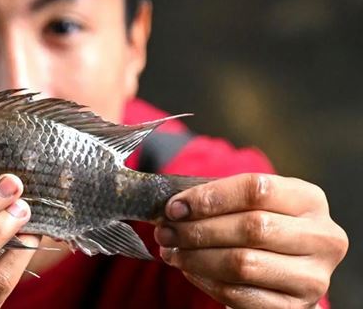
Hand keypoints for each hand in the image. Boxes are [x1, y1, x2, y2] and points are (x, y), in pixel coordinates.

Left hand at [154, 174, 347, 308]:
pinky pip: (238, 293)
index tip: (175, 207)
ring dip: (195, 256)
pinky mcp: (294, 307)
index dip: (210, 197)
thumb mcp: (250, 205)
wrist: (287, 272)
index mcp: (309, 199)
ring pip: (242, 263)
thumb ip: (218, 200)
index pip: (256, 189)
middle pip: (250, 227)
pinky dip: (205, 280)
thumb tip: (173, 207)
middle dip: (197, 229)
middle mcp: (321, 237)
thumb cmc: (262, 228)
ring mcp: (313, 276)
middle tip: (165, 230)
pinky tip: (189, 269)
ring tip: (171, 250)